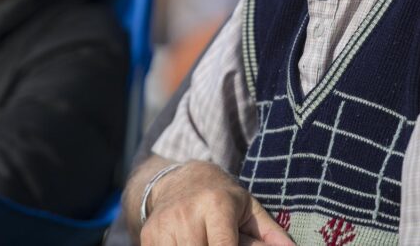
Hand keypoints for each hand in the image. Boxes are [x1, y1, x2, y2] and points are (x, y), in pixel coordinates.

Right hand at [140, 161, 294, 245]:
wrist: (179, 180)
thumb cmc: (222, 198)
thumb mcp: (248, 209)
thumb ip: (271, 234)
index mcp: (216, 205)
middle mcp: (187, 213)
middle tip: (221, 241)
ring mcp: (164, 227)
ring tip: (206, 240)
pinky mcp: (148, 238)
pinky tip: (190, 243)